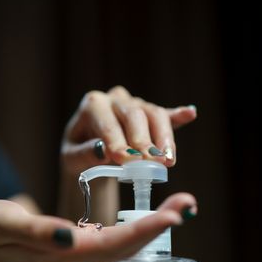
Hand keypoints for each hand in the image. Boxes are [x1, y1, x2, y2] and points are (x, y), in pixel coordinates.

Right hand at [0, 193, 195, 261]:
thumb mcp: (3, 222)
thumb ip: (37, 230)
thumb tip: (72, 235)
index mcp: (58, 255)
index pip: (110, 245)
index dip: (143, 230)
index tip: (173, 215)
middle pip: (123, 248)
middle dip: (158, 228)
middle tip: (189, 205)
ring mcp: (73, 260)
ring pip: (120, 247)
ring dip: (151, 229)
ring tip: (179, 209)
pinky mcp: (72, 252)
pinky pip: (110, 244)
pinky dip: (133, 231)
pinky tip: (148, 220)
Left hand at [61, 86, 196, 174]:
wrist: (88, 149)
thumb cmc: (79, 152)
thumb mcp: (72, 157)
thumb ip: (85, 153)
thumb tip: (103, 150)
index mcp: (93, 105)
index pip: (108, 124)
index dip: (117, 141)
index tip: (125, 160)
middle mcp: (116, 99)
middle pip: (134, 115)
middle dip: (143, 140)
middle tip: (150, 162)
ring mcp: (136, 103)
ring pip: (154, 115)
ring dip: (163, 138)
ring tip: (168, 159)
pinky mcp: (151, 114)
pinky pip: (166, 114)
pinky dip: (178, 115)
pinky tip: (190, 113)